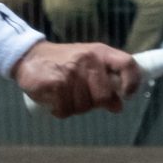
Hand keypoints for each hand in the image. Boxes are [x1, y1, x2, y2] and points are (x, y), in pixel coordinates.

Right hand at [15, 39, 141, 118]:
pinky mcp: (53, 83)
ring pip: (83, 107)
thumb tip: (118, 106)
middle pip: (104, 97)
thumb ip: (105, 82)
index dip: (132, 82)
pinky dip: (59, 110)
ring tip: (64, 93)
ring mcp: (70, 72)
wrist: (30, 56)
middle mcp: (87, 60)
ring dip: (73, 106)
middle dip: (93, 103)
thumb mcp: (88, 64)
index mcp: (100, 53)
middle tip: (80, 95)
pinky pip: (65, 110)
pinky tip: (53, 99)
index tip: (126, 95)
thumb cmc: (64, 62)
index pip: (127, 64)